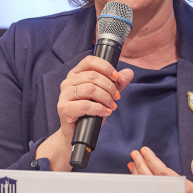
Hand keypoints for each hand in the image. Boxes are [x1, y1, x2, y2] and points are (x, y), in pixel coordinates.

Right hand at [36, 56, 132, 170]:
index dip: (106, 67)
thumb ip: (117, 84)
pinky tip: (105, 112)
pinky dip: (99, 108)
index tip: (116, 77)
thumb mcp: (105, 94)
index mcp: (76, 74)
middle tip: (116, 97)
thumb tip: (129, 73)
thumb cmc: (89, 112)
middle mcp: (67, 82)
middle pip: (93, 76)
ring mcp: (64, 95)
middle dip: (110, 87)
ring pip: (90, 89)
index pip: (90, 61)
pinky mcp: (64, 108)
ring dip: (106, 98)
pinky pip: (86, 105)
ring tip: (111, 105)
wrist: (76, 132)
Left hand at [129, 147, 192, 192]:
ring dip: (140, 176)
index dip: (152, 160)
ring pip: (150, 190)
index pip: (163, 172)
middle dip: (141, 165)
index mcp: (186, 191)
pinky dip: (144, 189)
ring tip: (133, 164)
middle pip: (152, 180)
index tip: (145, 151)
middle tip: (135, 154)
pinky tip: (140, 183)